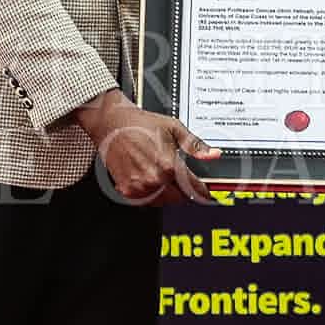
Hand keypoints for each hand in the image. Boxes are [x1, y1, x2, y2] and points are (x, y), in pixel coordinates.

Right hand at [75, 90, 219, 203]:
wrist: (111, 123)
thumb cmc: (140, 123)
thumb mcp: (173, 128)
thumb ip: (195, 145)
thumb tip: (213, 154)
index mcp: (167, 165)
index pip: (193, 187)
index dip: (203, 191)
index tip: (208, 193)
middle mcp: (153, 179)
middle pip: (179, 198)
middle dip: (184, 190)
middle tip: (181, 179)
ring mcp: (138, 187)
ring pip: (162, 201)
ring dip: (167, 193)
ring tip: (163, 175)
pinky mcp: (126, 190)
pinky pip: (146, 200)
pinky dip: (151, 193)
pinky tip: (149, 178)